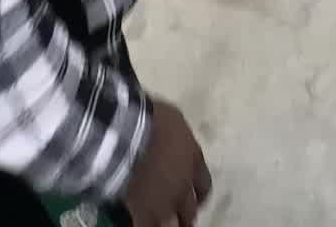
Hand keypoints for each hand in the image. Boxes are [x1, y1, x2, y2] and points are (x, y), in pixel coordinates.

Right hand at [125, 97, 210, 226]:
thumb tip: (174, 140)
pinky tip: (140, 222)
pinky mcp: (143, 211)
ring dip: (169, 224)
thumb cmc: (153, 119)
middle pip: (191, 210)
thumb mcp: (174, 120)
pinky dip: (146, 225)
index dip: (200, 194)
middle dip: (186, 214)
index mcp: (194, 160)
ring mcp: (164, 201)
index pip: (204, 185)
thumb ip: (179, 138)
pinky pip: (147, 226)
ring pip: (172, 224)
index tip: (195, 199)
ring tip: (163, 224)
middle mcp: (184, 185)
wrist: (130, 135)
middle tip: (180, 217)